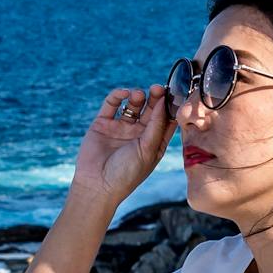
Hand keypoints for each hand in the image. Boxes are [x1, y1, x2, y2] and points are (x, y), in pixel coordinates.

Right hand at [69, 84, 177, 204]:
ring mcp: (120, 127)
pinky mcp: (103, 123)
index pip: (166, 121)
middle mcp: (138, 134)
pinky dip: (117, 95)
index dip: (170, 108)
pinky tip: (124, 93)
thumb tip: (163, 103)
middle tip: (158, 88)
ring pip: (132, 105)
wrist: (97, 184)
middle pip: (150, 110)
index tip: (175, 95)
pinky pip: (111, 104)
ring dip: (137, 96)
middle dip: (155, 98)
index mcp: (153, 143)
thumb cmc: (127, 173)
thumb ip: (156, 126)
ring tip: (138, 95)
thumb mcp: (148, 150)